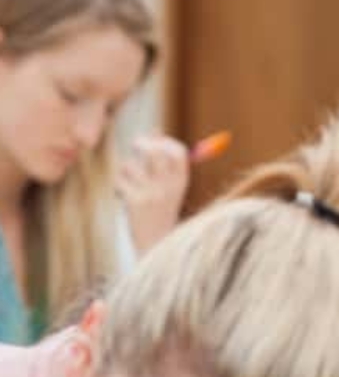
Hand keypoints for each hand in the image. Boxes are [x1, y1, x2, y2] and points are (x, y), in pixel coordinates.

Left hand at [116, 134, 190, 252]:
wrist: (157, 246)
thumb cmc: (161, 212)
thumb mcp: (170, 187)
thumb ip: (163, 160)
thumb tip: (154, 130)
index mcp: (181, 182)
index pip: (177, 151)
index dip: (163, 141)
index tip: (155, 141)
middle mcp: (169, 186)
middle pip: (154, 151)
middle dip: (141, 144)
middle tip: (136, 146)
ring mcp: (152, 193)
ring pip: (131, 165)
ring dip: (126, 171)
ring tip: (131, 185)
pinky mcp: (135, 201)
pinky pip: (120, 180)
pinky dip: (119, 186)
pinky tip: (125, 197)